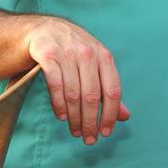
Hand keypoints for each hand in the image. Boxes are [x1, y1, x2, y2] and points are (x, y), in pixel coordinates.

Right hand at [25, 17, 130, 144]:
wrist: (41, 29)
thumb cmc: (71, 52)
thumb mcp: (94, 66)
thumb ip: (108, 90)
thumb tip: (125, 116)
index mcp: (104, 56)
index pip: (113, 90)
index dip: (111, 114)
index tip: (106, 132)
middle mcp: (88, 53)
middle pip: (93, 95)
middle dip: (91, 121)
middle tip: (88, 139)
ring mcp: (68, 52)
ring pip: (74, 93)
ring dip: (75, 117)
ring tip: (75, 132)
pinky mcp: (48, 54)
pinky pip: (55, 85)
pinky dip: (59, 104)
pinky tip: (62, 117)